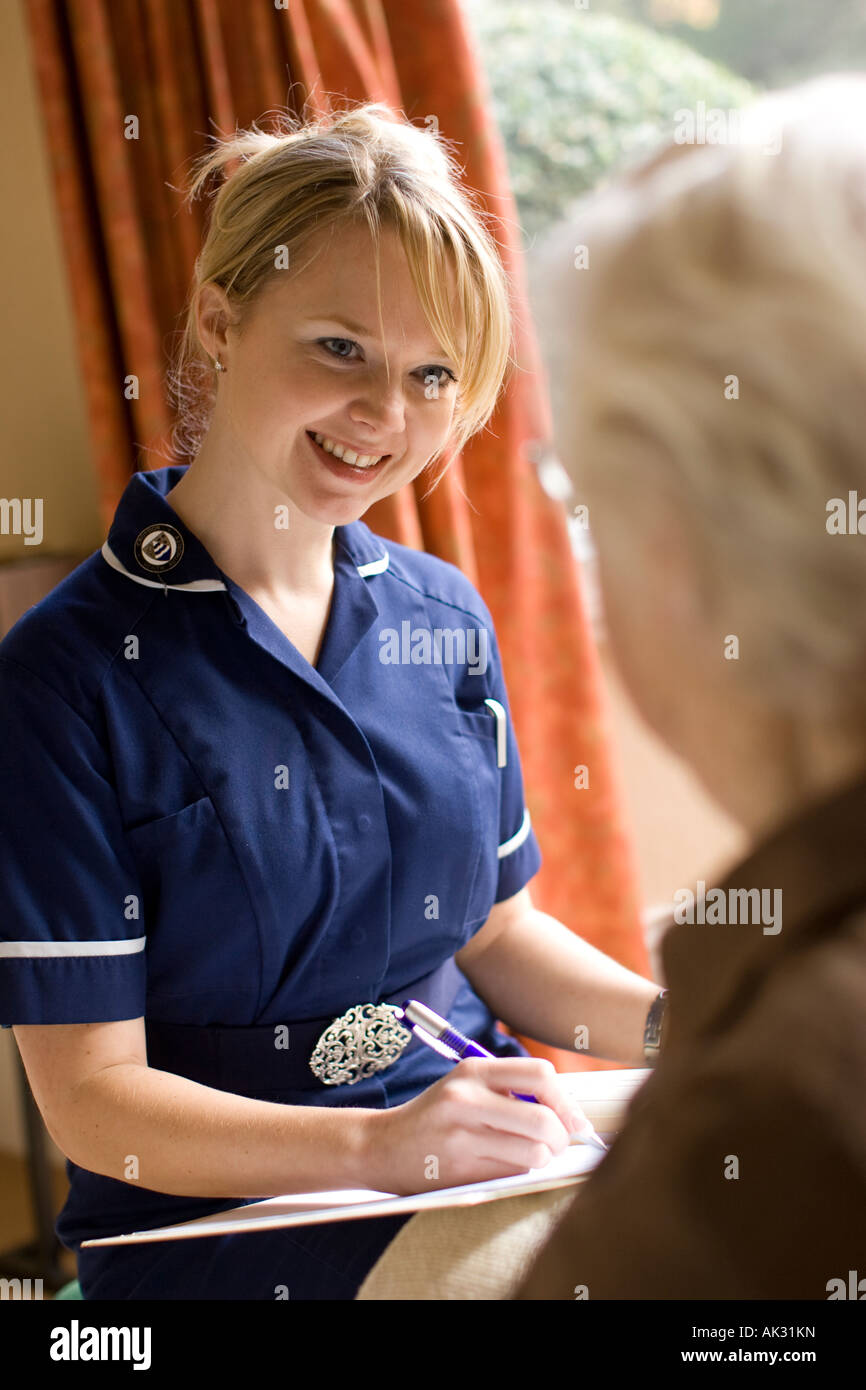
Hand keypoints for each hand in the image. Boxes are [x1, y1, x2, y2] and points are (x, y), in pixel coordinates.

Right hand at [362, 1056, 588, 1195]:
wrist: (381, 1145)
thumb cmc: (435, 1116)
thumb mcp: (466, 1087)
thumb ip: (509, 1090)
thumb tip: (569, 1114)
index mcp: (473, 1071)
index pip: (540, 1075)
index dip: (566, 1101)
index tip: (574, 1120)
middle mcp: (467, 1098)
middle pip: (544, 1119)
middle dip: (562, 1138)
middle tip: (558, 1145)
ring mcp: (462, 1135)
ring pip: (534, 1153)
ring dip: (543, 1160)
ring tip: (533, 1157)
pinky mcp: (460, 1169)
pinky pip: (513, 1174)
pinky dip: (520, 1173)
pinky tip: (505, 1167)